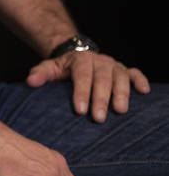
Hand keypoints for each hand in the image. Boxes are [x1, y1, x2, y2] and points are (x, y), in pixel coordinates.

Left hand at [27, 50, 149, 121]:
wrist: (75, 57)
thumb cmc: (63, 69)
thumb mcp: (49, 68)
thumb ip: (40, 74)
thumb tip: (30, 81)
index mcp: (80, 59)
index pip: (81, 75)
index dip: (81, 92)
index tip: (80, 110)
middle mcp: (99, 61)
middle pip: (102, 78)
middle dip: (100, 98)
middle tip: (98, 118)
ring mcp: (113, 65)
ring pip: (120, 77)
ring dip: (122, 93)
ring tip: (120, 111)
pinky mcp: (124, 70)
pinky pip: (135, 73)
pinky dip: (140, 81)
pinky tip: (143, 92)